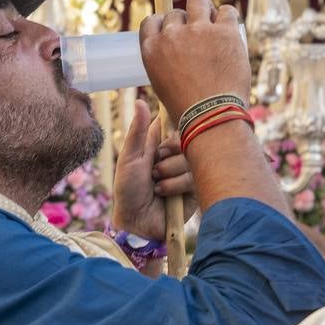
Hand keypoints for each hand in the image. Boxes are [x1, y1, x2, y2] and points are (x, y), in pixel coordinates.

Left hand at [110, 99, 196, 240]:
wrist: (136, 223)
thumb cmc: (127, 190)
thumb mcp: (129, 158)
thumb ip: (138, 131)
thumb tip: (140, 100)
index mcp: (160, 145)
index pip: (174, 125)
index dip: (168, 133)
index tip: (158, 146)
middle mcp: (176, 156)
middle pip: (186, 138)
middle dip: (168, 154)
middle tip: (154, 168)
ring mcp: (188, 171)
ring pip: (190, 157)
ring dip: (169, 172)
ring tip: (156, 185)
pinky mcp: (196, 188)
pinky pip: (194, 176)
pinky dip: (175, 185)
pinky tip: (164, 194)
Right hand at [139, 0, 250, 123]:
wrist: (211, 116)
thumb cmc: (188, 110)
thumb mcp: (162, 84)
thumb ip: (165, 63)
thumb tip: (177, 56)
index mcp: (152, 49)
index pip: (151, 21)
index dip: (163, 23)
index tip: (174, 29)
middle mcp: (171, 35)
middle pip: (176, 13)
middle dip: (187, 22)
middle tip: (199, 36)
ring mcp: (198, 30)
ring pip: (198, 1)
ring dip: (204, 8)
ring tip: (213, 20)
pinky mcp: (223, 31)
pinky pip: (227, 11)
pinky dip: (228, 16)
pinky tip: (230, 27)